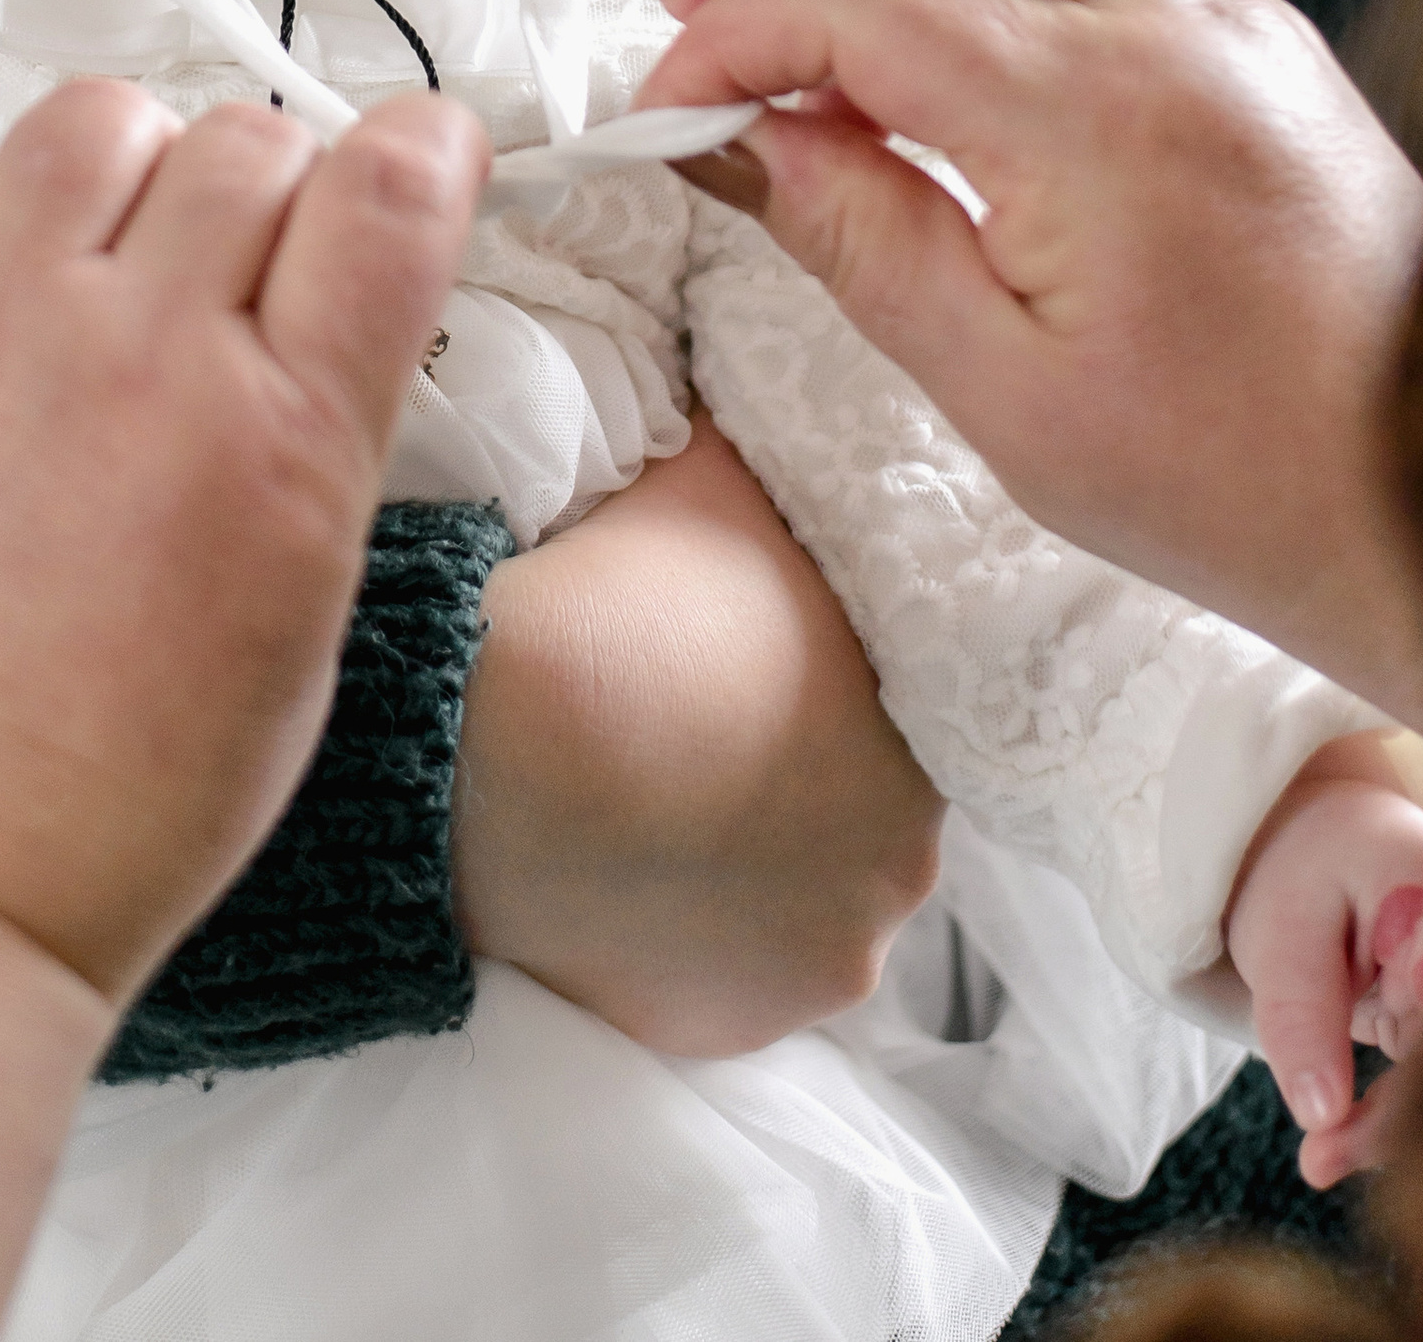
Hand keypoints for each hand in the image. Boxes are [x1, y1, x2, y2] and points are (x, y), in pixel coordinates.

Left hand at [0, 83, 487, 1341]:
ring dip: (139, 164)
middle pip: (251, 141)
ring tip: (125, 253)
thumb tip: (328, 304)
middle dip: (278, 186)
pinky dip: (15, 209)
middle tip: (250, 270)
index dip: (422, 152)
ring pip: (99, 118)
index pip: (390, 190)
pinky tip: (20, 296)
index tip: (417, 166)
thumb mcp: (301, 624)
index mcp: (281, 440)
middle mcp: (144, 350)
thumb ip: (322, 436)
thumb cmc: (118, 795)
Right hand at [453, 424, 940, 1053]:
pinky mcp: (719, 1028)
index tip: (750, 659)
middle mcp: (895, 878)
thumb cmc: (630, 604)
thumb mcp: (716, 476)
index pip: (893, 715)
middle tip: (695, 721)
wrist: (502, 742)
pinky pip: (710, 970)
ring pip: (786, 902)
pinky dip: (677, 928)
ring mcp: (809, 967)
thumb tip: (776, 394)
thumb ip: (769, 456)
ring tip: (648, 795)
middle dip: (788, 776)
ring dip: (738, 861)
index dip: (819, 682)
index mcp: (921, 748)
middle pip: (847, 817)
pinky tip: (623, 864)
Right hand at [637, 0, 1422, 741]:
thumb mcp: (1010, 400)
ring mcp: (1219, 9)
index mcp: (1103, 114)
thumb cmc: (1252, 488)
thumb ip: (861, 240)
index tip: (667, 107)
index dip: (732, 37)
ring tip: (779, 20)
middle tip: (694, 12)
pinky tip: (900, 47)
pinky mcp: (1242, 30)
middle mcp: (1170, 19)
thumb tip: (740, 140)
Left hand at [1225, 738, 1422, 1187]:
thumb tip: (1322, 1115)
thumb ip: (1300, 1014)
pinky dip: (1390, 1117)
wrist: (1320, 829)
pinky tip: (1334, 1151)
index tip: (1363, 1123)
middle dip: (1399, 1121)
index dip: (1422, 1073)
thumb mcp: (1280, 925)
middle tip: (1320, 1160)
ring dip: (1393, 1130)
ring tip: (1318, 1161)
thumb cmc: (1299, 863)